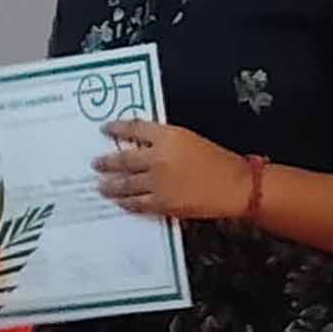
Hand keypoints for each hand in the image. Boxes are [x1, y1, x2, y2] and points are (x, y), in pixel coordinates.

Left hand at [93, 120, 251, 219]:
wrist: (237, 186)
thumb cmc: (218, 161)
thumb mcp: (189, 139)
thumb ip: (163, 140)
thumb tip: (140, 145)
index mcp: (168, 136)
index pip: (134, 128)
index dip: (116, 128)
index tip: (105, 129)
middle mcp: (158, 158)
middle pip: (124, 158)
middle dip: (107, 161)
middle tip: (95, 163)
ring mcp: (158, 182)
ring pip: (126, 183)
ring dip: (111, 185)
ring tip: (100, 185)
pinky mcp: (163, 203)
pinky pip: (138, 203)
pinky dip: (127, 202)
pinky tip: (120, 202)